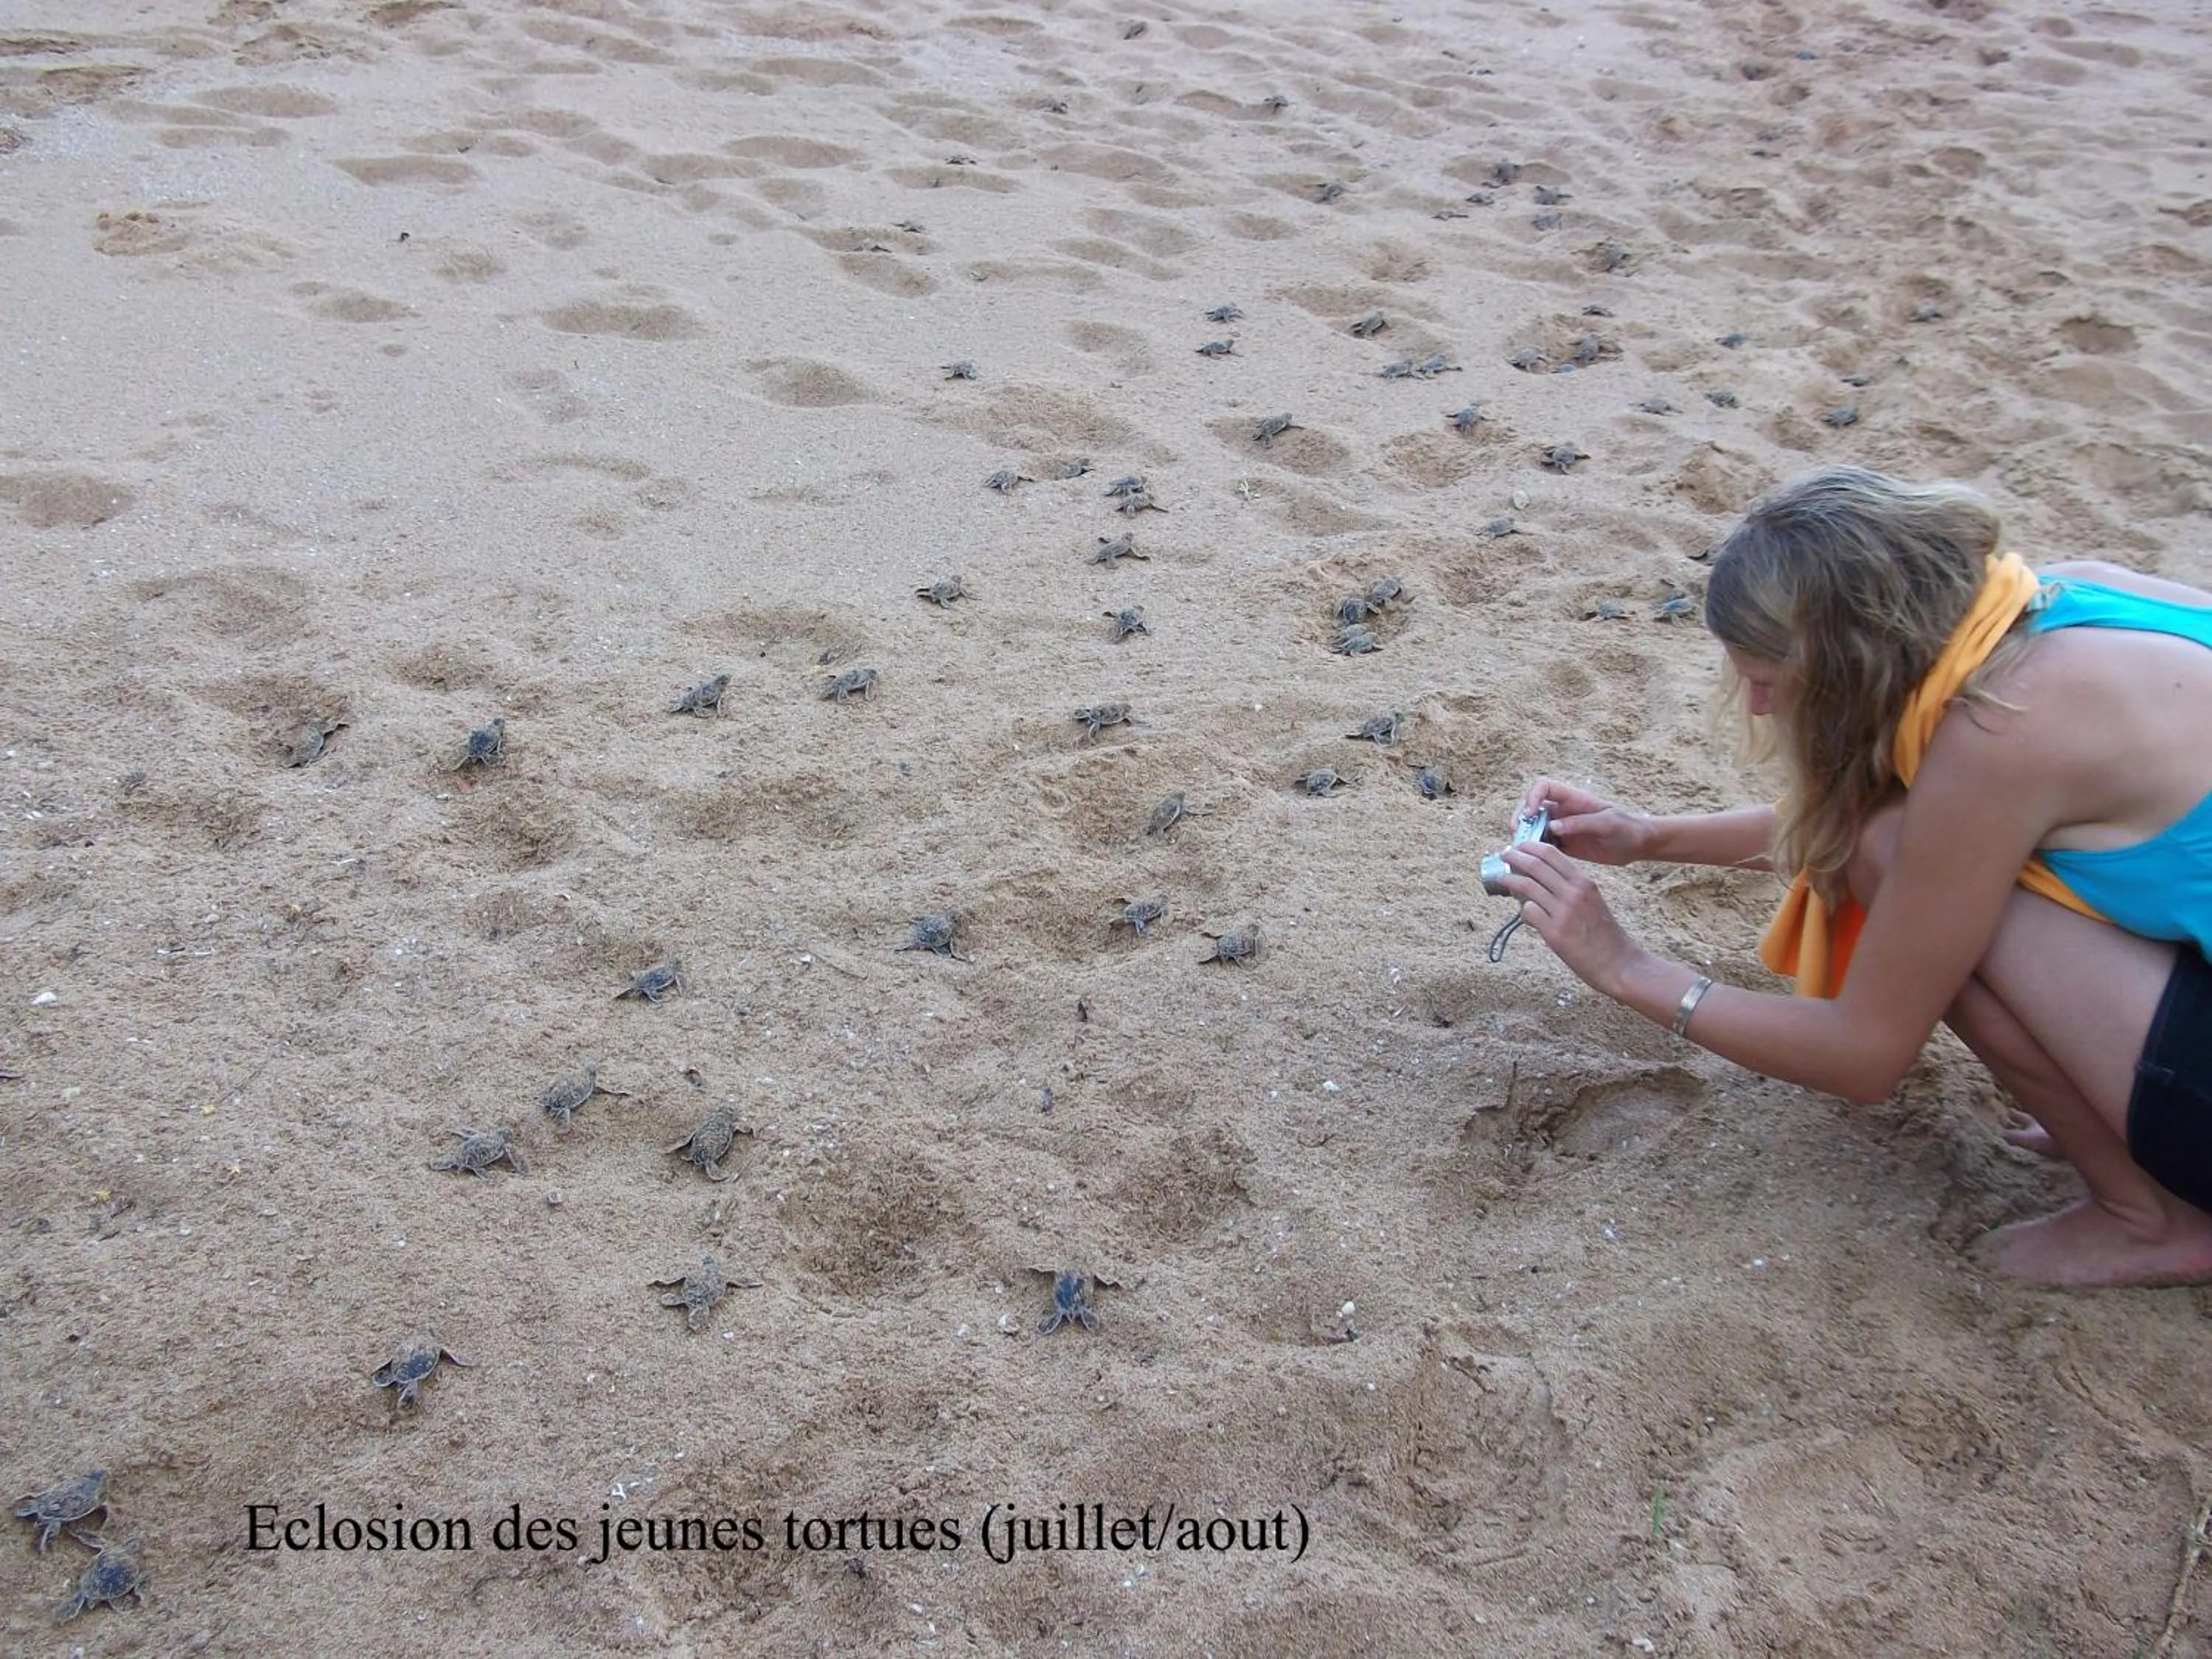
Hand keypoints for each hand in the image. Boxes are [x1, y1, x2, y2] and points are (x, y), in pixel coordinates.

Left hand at [1496, 840, 1644, 993]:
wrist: (1618, 962)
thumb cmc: (1605, 933)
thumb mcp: (1593, 900)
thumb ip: (1571, 888)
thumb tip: (1543, 880)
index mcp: (1584, 882)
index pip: (1551, 853)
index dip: (1530, 847)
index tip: (1518, 845)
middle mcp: (1574, 892)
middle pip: (1536, 865)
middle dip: (1514, 856)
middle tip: (1504, 854)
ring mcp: (1563, 912)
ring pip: (1527, 885)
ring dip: (1510, 879)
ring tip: (1502, 878)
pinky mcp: (1554, 933)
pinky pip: (1528, 912)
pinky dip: (1523, 910)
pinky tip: (1525, 914)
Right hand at [1515, 777, 1648, 866]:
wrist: (1637, 845)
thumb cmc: (1626, 828)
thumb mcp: (1607, 823)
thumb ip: (1580, 823)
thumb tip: (1552, 827)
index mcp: (1573, 799)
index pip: (1544, 787)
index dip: (1532, 796)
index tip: (1530, 814)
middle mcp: (1563, 811)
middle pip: (1531, 806)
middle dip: (1521, 817)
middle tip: (1517, 834)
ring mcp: (1562, 828)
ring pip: (1534, 827)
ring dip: (1525, 835)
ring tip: (1520, 850)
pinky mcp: (1564, 845)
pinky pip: (1543, 845)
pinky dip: (1534, 851)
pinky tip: (1531, 861)